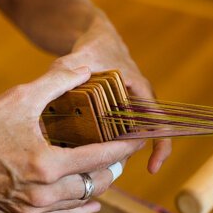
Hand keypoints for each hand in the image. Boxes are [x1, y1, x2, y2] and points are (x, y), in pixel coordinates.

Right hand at [0, 65, 143, 212]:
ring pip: (82, 200)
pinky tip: (92, 203)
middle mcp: (43, 193)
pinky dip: (80, 209)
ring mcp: (34, 207)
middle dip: (114, 165)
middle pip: (97, 182)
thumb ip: (56, 82)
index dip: (125, 146)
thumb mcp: (17, 98)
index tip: (139, 136)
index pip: (101, 157)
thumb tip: (85, 68)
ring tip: (107, 166)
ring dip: (98, 184)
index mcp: (46, 165)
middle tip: (122, 149)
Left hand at [57, 11, 171, 173]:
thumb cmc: (94, 46)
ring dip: (112, 156)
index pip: (160, 124)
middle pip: (139, 139)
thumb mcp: (80, 55)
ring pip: (126, 141)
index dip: (160, 147)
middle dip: (124, 157)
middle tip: (101, 172)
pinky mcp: (116, 117)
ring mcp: (128, 112)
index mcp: (140, 91)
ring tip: (88, 167)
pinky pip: (115, 138)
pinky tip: (83, 161)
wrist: (97, 40)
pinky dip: (103, 150)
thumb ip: (66, 69)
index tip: (151, 168)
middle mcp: (140, 104)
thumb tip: (52, 84)